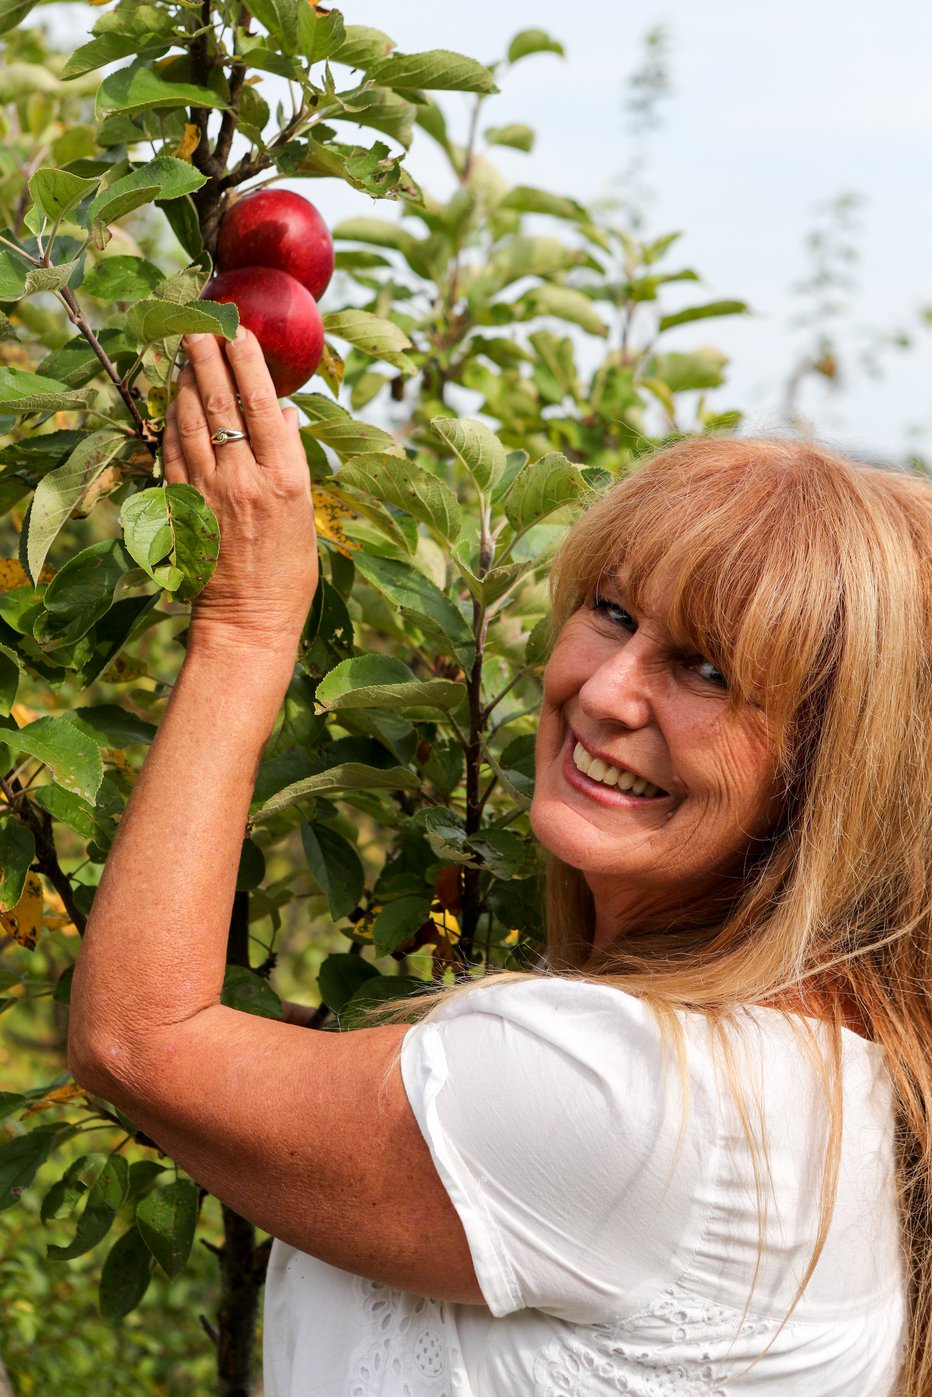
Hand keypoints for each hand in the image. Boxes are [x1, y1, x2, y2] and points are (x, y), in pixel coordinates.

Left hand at [161, 328, 317, 662]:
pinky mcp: (183, 506)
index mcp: (285, 479)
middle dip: (209, 355)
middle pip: (222, 403)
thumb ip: (293, 460)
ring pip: (191, 420)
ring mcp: (209, 491)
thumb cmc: (288, 573)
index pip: (263, 405)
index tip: (242, 330)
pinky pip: (172, 450)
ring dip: (185, 379)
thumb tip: (283, 414)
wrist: (248, 621)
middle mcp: (245, 479)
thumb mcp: (305, 514)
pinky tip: (173, 397)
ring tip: (183, 347)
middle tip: (200, 319)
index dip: (249, 363)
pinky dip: (172, 419)